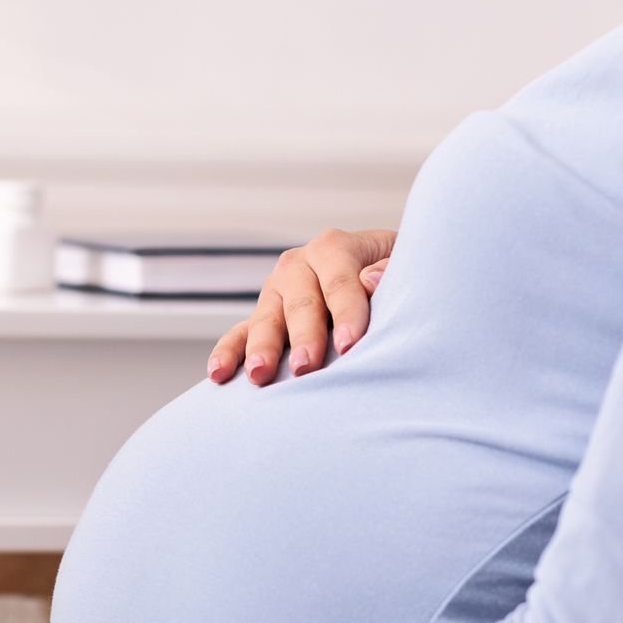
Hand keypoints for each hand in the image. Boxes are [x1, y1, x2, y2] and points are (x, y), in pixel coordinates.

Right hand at [207, 227, 396, 384]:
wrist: (376, 281)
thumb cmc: (396, 279)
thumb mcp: (404, 263)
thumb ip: (391, 269)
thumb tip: (370, 279)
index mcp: (335, 247)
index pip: (341, 280)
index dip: (347, 312)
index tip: (351, 344)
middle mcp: (299, 266)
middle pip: (300, 302)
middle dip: (303, 336)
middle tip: (307, 367)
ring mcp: (275, 292)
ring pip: (266, 319)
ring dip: (262, 347)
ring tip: (260, 375)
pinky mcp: (260, 317)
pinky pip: (238, 333)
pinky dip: (228, 352)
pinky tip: (218, 374)